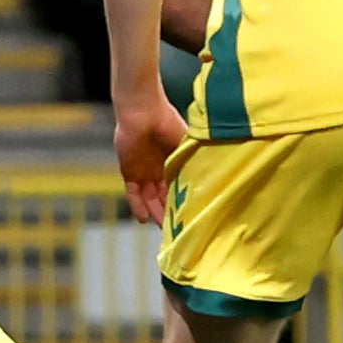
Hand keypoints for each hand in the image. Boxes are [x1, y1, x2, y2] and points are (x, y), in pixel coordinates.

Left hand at [115, 90, 186, 223]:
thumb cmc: (168, 123)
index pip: (179, 187)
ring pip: (149, 199)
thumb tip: (214, 180)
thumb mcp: (186, 146)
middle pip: (164, 197)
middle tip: (178, 230)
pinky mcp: (129, 171)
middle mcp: (159, 170)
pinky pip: (133, 193)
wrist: (144, 112)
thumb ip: (194, 162)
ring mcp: (143, 172)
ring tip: (163, 230)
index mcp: (174, 163)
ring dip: (155, 213)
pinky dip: (138, 206)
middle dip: (170, 213)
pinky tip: (144, 219)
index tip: (191, 217)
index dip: (183, 201)